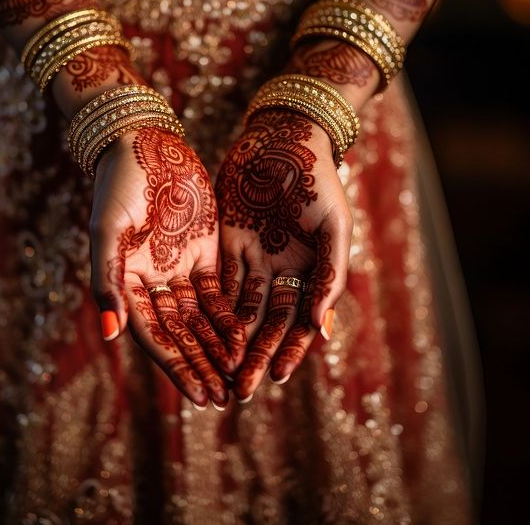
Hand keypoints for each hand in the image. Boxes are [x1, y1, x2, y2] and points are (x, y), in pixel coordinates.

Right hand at [89, 127, 246, 408]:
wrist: (143, 144)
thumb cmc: (117, 186)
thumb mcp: (107, 233)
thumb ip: (107, 282)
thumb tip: (111, 334)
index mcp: (125, 284)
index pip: (154, 337)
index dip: (177, 367)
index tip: (197, 396)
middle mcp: (153, 283)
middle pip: (181, 335)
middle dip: (201, 367)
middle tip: (224, 399)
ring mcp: (180, 268)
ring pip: (202, 320)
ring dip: (217, 349)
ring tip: (237, 378)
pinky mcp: (205, 252)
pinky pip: (219, 293)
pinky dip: (230, 316)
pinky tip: (246, 339)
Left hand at [216, 109, 351, 400]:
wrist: (285, 138)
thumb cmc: (319, 180)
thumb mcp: (334, 228)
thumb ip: (330, 278)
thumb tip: (323, 330)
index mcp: (311, 272)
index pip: (297, 323)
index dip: (288, 352)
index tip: (274, 379)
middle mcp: (281, 272)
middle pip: (264, 325)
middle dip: (252, 358)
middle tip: (238, 392)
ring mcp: (253, 258)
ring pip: (238, 309)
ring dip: (228, 341)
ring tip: (215, 372)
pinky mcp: (226, 241)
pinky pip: (216, 280)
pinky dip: (209, 307)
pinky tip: (196, 332)